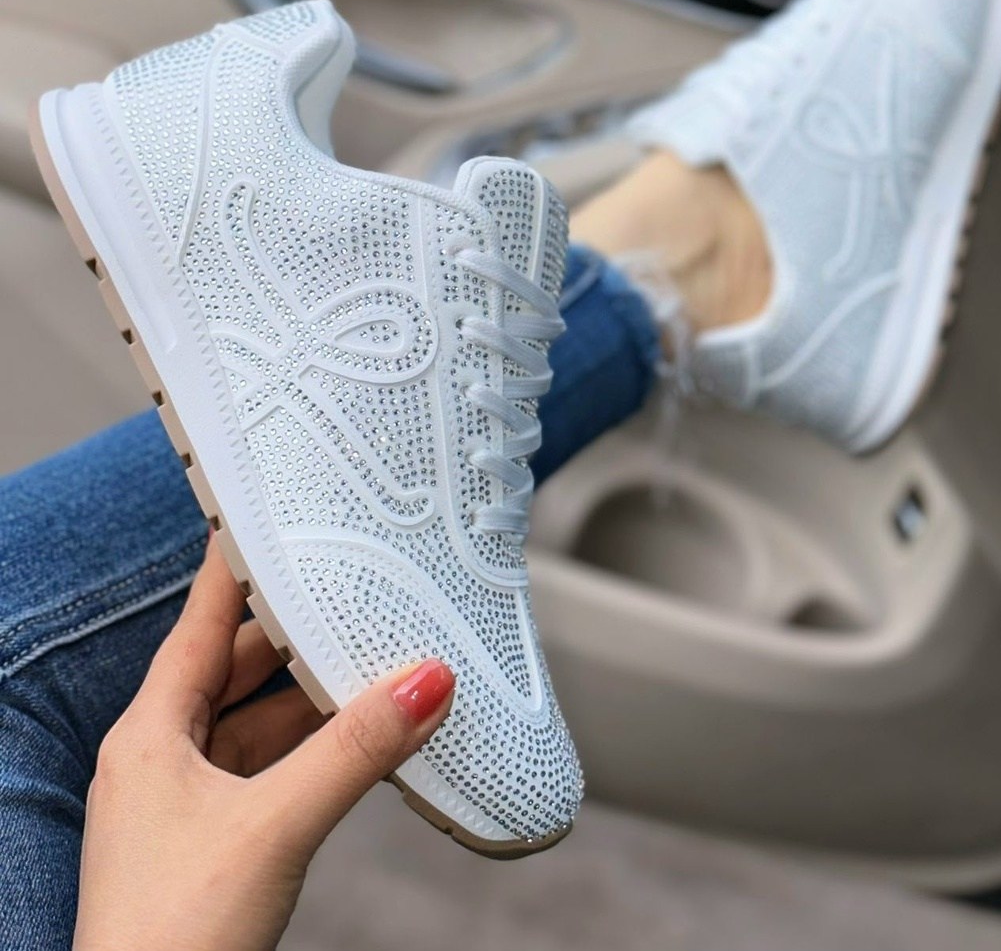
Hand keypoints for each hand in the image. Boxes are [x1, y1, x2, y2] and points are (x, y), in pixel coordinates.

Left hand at [73, 534, 455, 950]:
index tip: (271, 513)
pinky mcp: (209, 842)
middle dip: (296, 634)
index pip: (202, 621)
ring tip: (371, 660)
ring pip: (255, 724)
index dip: (236, 566)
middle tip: (352, 589)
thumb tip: (427, 681)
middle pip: (236, 669)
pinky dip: (310, 750)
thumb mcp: (276, 825)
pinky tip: (355, 741)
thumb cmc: (173, 936)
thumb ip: (355, 751)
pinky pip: (266, 771)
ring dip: (310, 699)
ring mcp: (183, 803)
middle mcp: (161, 757)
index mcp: (151, 732)